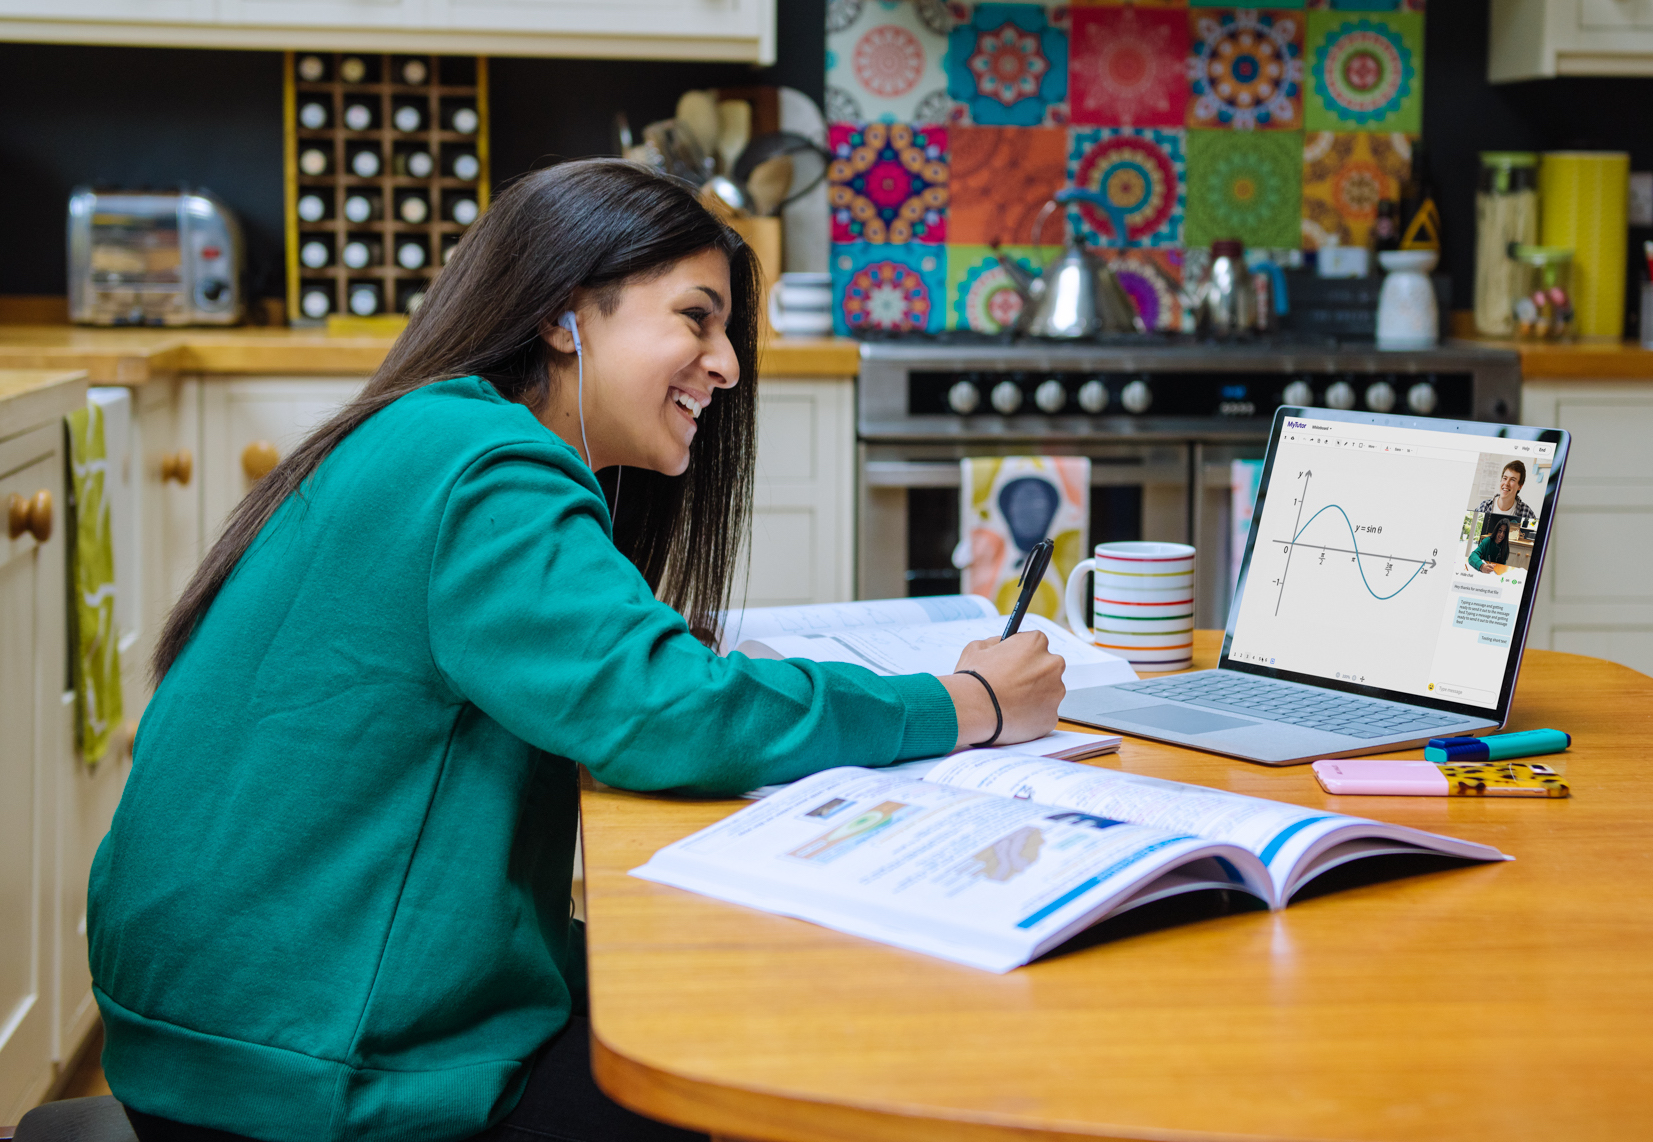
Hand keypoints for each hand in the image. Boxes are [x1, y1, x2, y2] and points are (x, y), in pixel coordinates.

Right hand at [939, 632, 1065, 749]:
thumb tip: (1002, 645)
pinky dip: (1032, 715)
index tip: (1014, 662)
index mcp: (1036, 643)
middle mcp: (1052, 665)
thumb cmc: (974, 679)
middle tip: (1013, 684)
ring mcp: (1054, 692)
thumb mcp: (978, 648)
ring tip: (1010, 702)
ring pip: (1048, 692)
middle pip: (1048, 667)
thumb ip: (996, 643)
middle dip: (1034, 674)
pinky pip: (1043, 714)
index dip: (1023, 654)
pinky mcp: (1051, 716)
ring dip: (1034, 695)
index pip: (1036, 643)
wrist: (974, 710)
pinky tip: (1013, 715)